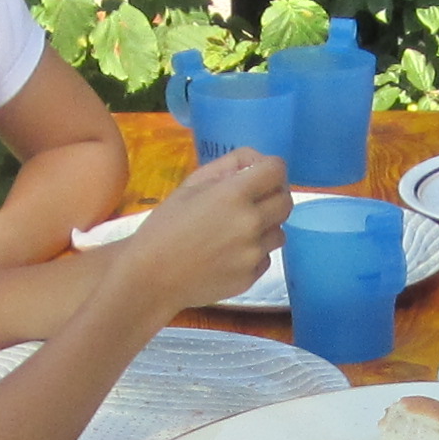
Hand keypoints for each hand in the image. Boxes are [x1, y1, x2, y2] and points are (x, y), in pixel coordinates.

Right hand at [115, 150, 287, 313]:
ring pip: (280, 231)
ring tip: (236, 231)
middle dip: (273, 196)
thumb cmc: (165, 227)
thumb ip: (227, 167)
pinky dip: (254, 252)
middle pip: (286, 201)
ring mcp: (253, 253)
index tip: (261, 174)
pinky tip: (229, 253)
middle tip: (254, 201)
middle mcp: (250, 222)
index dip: (270, 168)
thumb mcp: (190, 185)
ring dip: (265, 226)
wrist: (152, 278)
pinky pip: (266, 257)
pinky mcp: (252, 276)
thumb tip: (254, 162)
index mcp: (234, 194)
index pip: (277, 170)